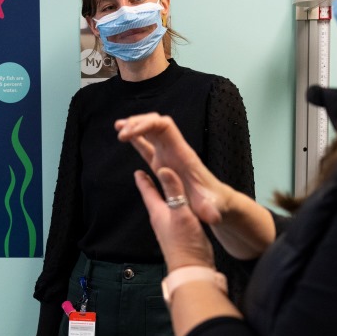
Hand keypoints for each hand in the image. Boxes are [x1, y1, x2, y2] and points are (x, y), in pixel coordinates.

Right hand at [115, 113, 233, 225]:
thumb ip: (210, 212)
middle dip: (137, 123)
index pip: (165, 127)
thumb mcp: (213, 210)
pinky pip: (149, 147)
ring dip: (135, 127)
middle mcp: (176, 150)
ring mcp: (169, 156)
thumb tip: (206, 212)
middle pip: (156, 123)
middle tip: (119, 132)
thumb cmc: (215, 206)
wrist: (218, 204)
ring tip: (118, 127)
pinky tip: (124, 136)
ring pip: (151, 132)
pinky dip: (137, 139)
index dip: (147, 124)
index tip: (129, 132)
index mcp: (183, 154)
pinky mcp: (164, 164)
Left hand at [133, 167, 215, 271]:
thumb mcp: (181, 213)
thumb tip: (163, 170)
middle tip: (149, 175)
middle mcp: (162, 220)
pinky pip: (176, 215)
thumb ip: (174, 191)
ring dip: (164, 195)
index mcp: (159, 213)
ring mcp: (170, 228)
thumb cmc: (185, 243)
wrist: (192, 269)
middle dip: (152, 186)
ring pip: (165, 206)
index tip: (138, 172)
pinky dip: (177, 206)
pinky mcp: (181, 234)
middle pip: (155, 198)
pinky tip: (182, 207)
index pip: (149, 192)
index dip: (144, 181)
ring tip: (166, 187)